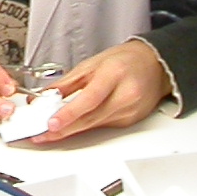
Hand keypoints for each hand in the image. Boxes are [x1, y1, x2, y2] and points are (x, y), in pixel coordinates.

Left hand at [20, 40, 170, 143]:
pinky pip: (102, 127)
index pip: (90, 99)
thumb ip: (69, 82)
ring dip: (71, 131)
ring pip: (95, 126)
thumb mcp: (93, 63)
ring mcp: (129, 111)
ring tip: (49, 133)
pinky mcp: (129, 122)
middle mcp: (125, 95)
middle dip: (63, 129)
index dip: (69, 114)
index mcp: (114, 74)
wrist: (154, 66)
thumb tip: (46, 96)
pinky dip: (85, 128)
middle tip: (42, 135)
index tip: (51, 123)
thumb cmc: (124, 60)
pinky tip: (72, 128)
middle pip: (91, 119)